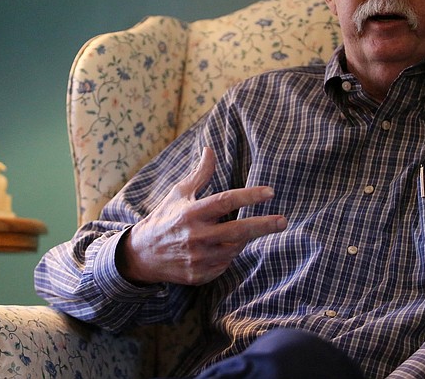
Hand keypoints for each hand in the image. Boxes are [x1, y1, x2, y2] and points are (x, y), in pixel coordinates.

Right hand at [118, 147, 286, 285]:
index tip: (270, 192)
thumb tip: (210, 149)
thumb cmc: (165, 218)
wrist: (142, 254)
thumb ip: (200, 174)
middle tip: (283, 221)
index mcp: (191, 213)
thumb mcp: (179, 193)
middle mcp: (195, 236)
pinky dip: (227, 254)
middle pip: (239, 230)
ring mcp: (198, 258)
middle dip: (264, 225)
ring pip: (234, 249)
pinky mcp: (199, 275)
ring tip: (240, 232)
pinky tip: (220, 247)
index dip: (250, 196)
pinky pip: (225, 264)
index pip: (226, 201)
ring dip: (242, 239)